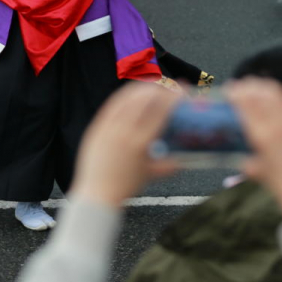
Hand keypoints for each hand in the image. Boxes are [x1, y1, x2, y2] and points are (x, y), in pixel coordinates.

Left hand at [70, 82, 181, 207]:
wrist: (97, 194)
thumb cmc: (124, 187)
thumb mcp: (150, 175)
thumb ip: (169, 166)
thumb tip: (184, 161)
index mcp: (140, 143)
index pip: (160, 112)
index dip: (173, 98)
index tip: (182, 91)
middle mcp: (124, 132)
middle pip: (144, 99)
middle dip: (159, 88)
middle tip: (168, 86)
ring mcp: (108, 128)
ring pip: (127, 98)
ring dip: (142, 88)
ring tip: (153, 86)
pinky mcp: (97, 127)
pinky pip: (112, 105)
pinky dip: (125, 96)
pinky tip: (132, 94)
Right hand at [226, 79, 281, 216]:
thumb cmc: (281, 185)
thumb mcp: (255, 169)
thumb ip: (243, 155)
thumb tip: (235, 147)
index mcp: (260, 136)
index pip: (244, 103)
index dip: (235, 92)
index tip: (230, 89)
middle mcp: (277, 125)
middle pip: (259, 92)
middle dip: (249, 85)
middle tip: (245, 85)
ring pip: (278, 92)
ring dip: (267, 88)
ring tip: (263, 89)